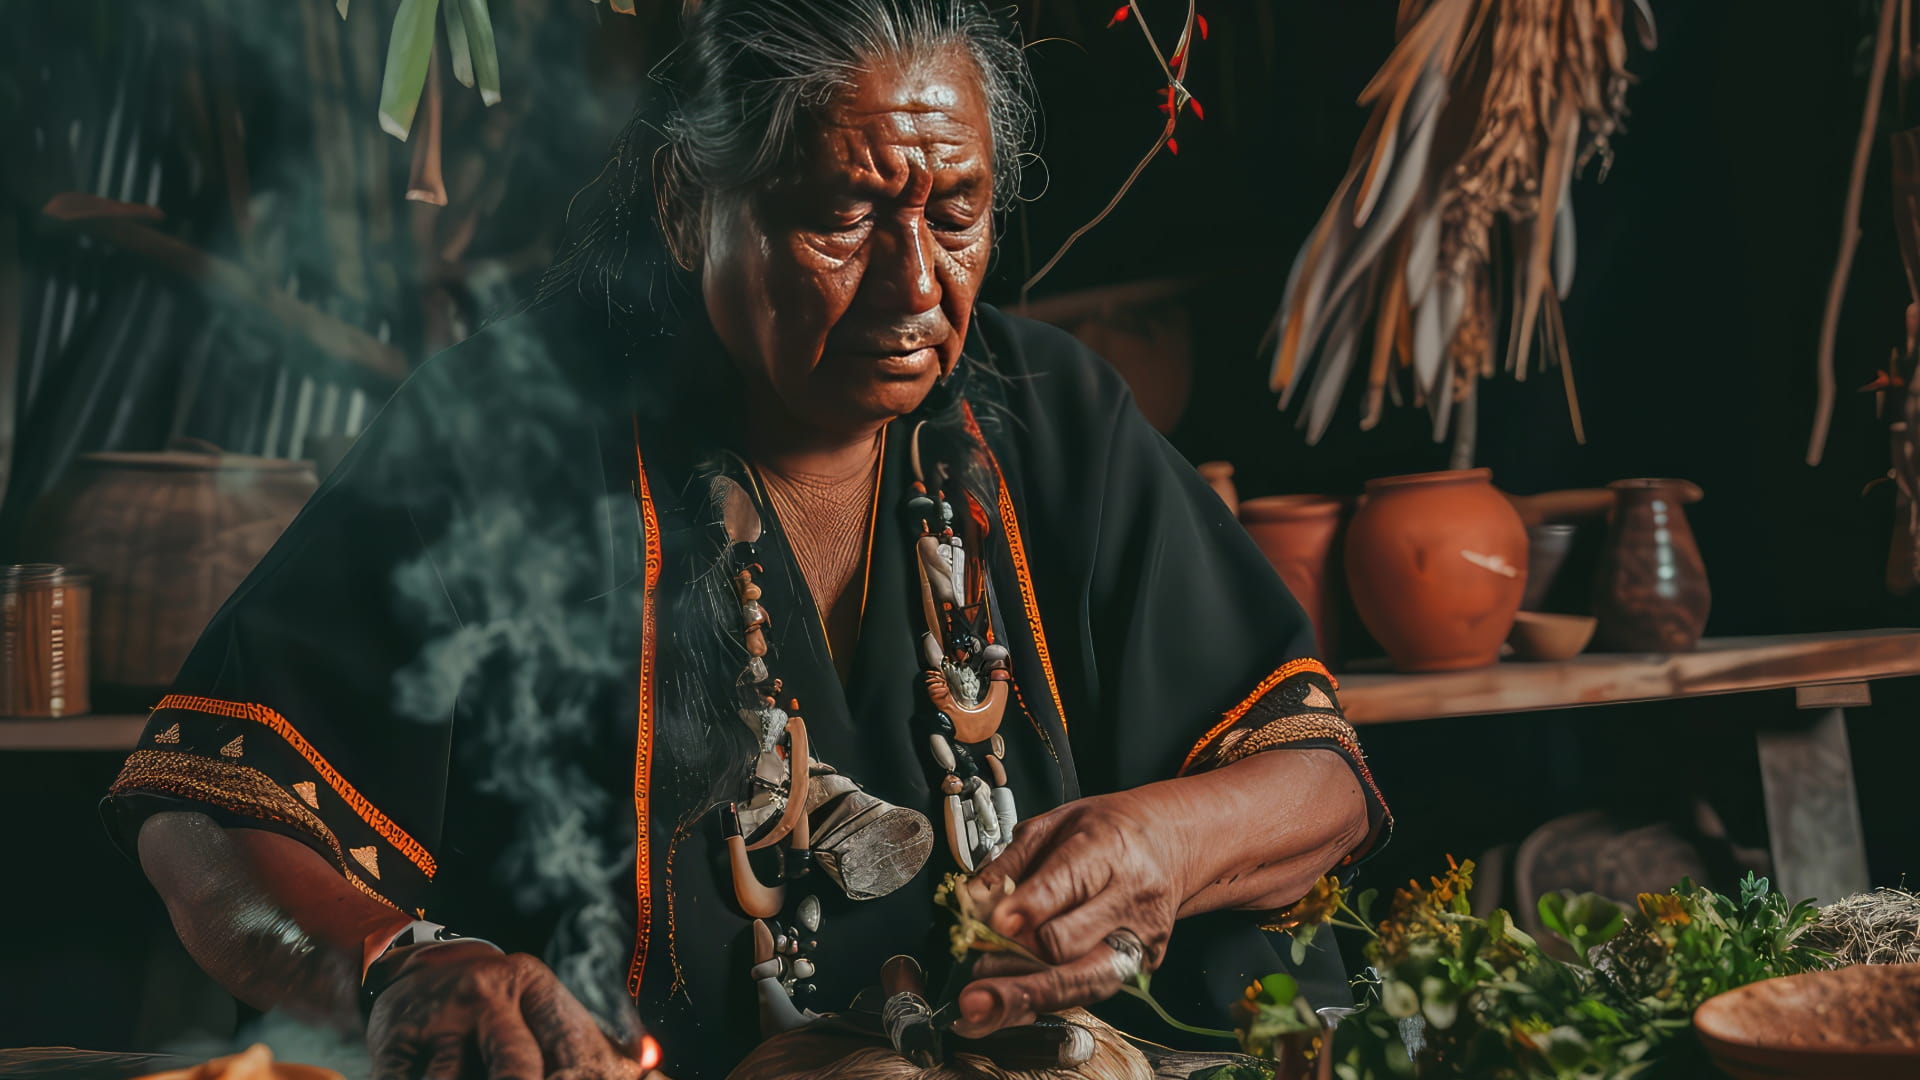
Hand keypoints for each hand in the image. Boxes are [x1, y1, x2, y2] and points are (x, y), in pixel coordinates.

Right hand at [367, 942, 649, 1079]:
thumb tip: (654, 1064)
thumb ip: (594, 1042)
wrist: (412, 967)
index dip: (576, 1075)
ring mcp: (440, 1017)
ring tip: (466, 1079)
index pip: (567, 1041)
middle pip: (515, 1068)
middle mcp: (488, 995)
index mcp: (533, 986)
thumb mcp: (541, 1007)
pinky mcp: (395, 1037)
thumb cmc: (497, 1006)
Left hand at [952, 789, 1192, 1036]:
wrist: (1166, 844)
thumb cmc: (1105, 832)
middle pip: (1070, 944)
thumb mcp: (1055, 823)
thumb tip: (974, 898)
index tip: (992, 926)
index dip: (1025, 910)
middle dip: (1017, 965)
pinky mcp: (1143, 964)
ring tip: (985, 1007)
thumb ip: (1012, 860)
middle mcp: (1129, 896)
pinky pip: (1091, 992)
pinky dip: (1049, 1000)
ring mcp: (1140, 936)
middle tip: (976, 976)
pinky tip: (1014, 1005)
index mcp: (1106, 849)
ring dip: (1029, 997)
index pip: (1064, 886)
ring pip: (1084, 981)